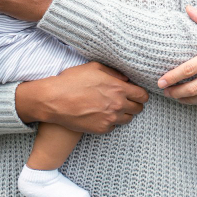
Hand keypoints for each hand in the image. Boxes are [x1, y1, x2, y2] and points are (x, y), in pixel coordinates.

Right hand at [16, 62, 148, 133]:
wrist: (54, 100)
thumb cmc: (72, 81)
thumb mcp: (94, 68)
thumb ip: (113, 72)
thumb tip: (125, 79)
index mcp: (118, 88)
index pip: (142, 95)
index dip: (141, 94)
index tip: (137, 94)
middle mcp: (117, 105)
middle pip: (138, 109)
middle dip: (134, 104)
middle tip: (125, 101)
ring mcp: (110, 119)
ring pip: (127, 119)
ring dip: (124, 113)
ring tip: (113, 108)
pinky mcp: (101, 129)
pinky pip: (113, 127)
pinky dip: (110, 122)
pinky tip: (101, 115)